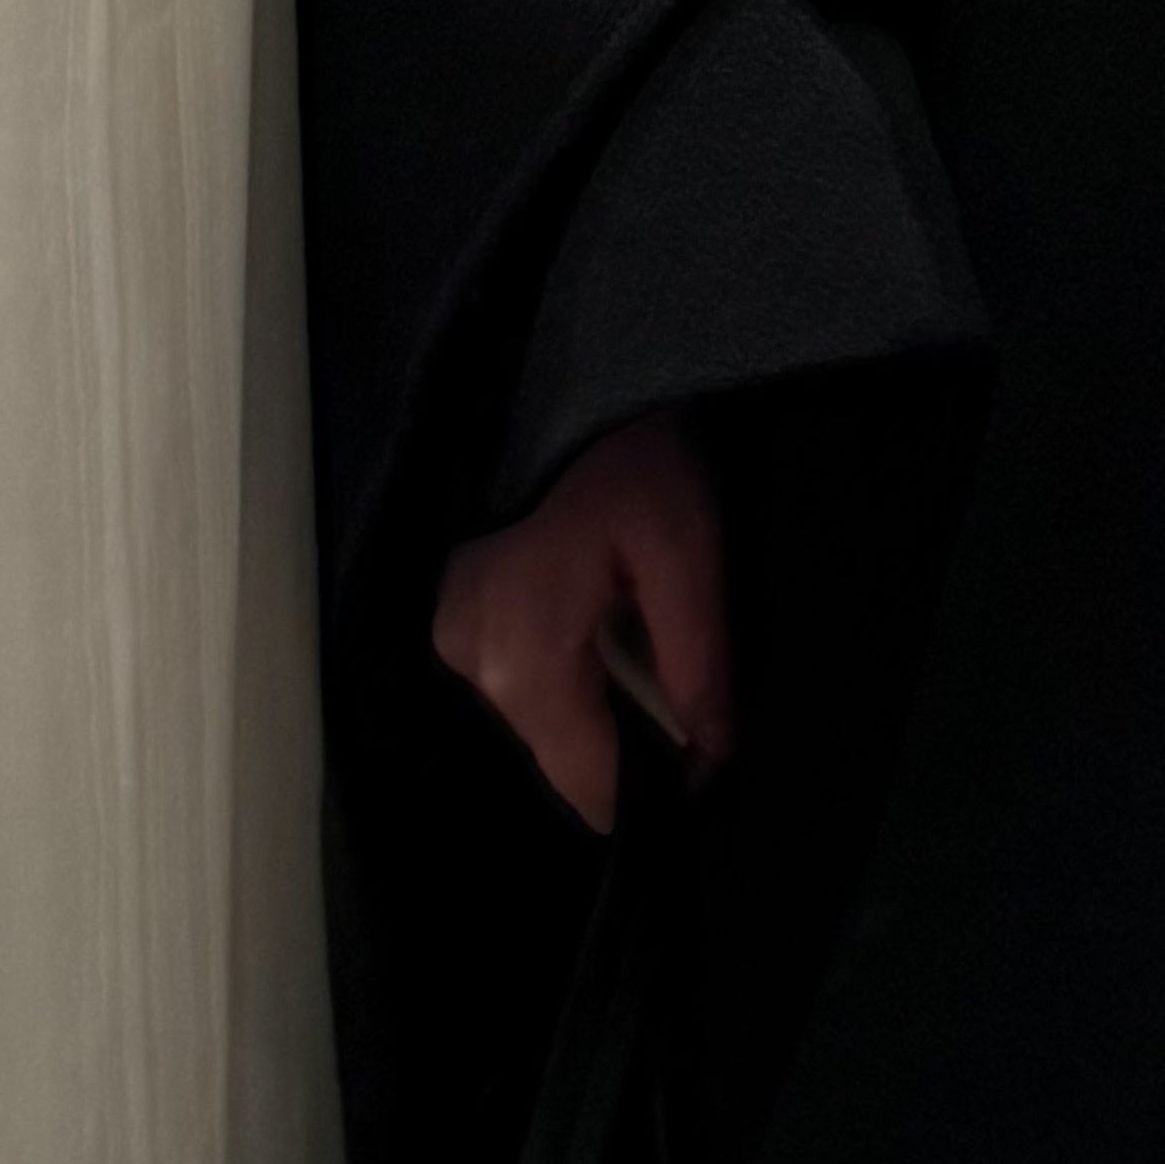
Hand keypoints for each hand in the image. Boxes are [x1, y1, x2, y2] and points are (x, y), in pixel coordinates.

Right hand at [433, 412, 733, 833]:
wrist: (558, 374)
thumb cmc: (626, 456)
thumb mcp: (685, 548)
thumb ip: (699, 660)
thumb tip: (714, 751)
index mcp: (523, 656)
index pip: (586, 782)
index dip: (650, 789)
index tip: (700, 764)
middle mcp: (469, 659)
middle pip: (561, 751)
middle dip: (625, 736)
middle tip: (680, 682)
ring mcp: (450, 632)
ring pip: (539, 714)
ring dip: (593, 698)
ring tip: (638, 636)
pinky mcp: (452, 609)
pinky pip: (517, 673)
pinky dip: (564, 665)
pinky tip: (599, 618)